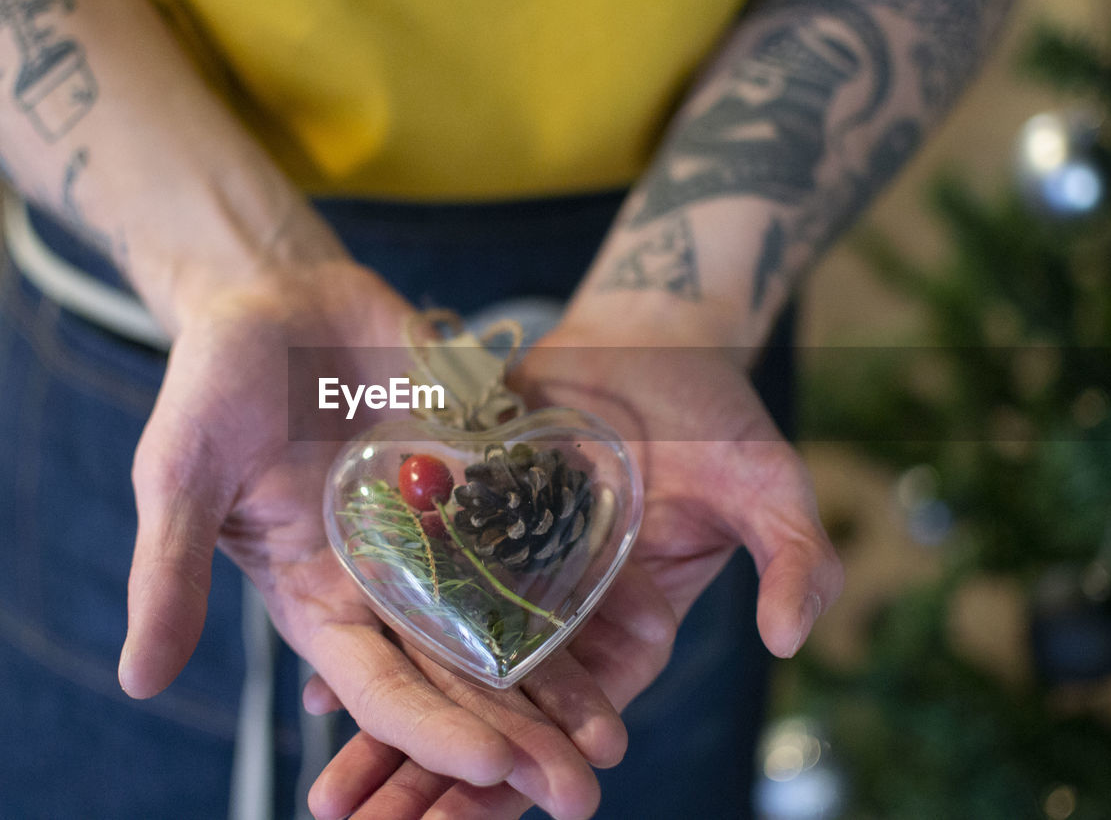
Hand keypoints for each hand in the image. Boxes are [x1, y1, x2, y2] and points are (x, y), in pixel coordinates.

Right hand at [116, 246, 625, 799]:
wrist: (278, 299)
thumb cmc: (212, 388)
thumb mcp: (181, 475)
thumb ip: (169, 573)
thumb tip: (136, 682)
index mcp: (319, 597)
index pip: (380, 685)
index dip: (432, 728)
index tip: (493, 767)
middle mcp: (388, 581)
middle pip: (458, 675)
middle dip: (516, 737)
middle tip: (581, 793)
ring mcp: (441, 531)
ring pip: (508, 621)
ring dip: (560, 681)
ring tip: (615, 737)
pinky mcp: (480, 477)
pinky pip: (535, 531)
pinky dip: (578, 577)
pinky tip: (633, 619)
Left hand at [306, 317, 843, 818]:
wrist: (645, 336)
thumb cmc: (718, 413)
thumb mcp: (768, 484)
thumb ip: (791, 559)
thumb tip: (787, 639)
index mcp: (631, 629)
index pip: (581, 720)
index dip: (537, 772)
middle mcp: (559, 617)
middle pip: (496, 713)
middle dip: (437, 778)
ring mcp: (505, 575)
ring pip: (442, 669)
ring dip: (389, 731)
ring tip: (331, 793)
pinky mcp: (462, 527)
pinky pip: (411, 592)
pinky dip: (374, 639)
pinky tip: (319, 691)